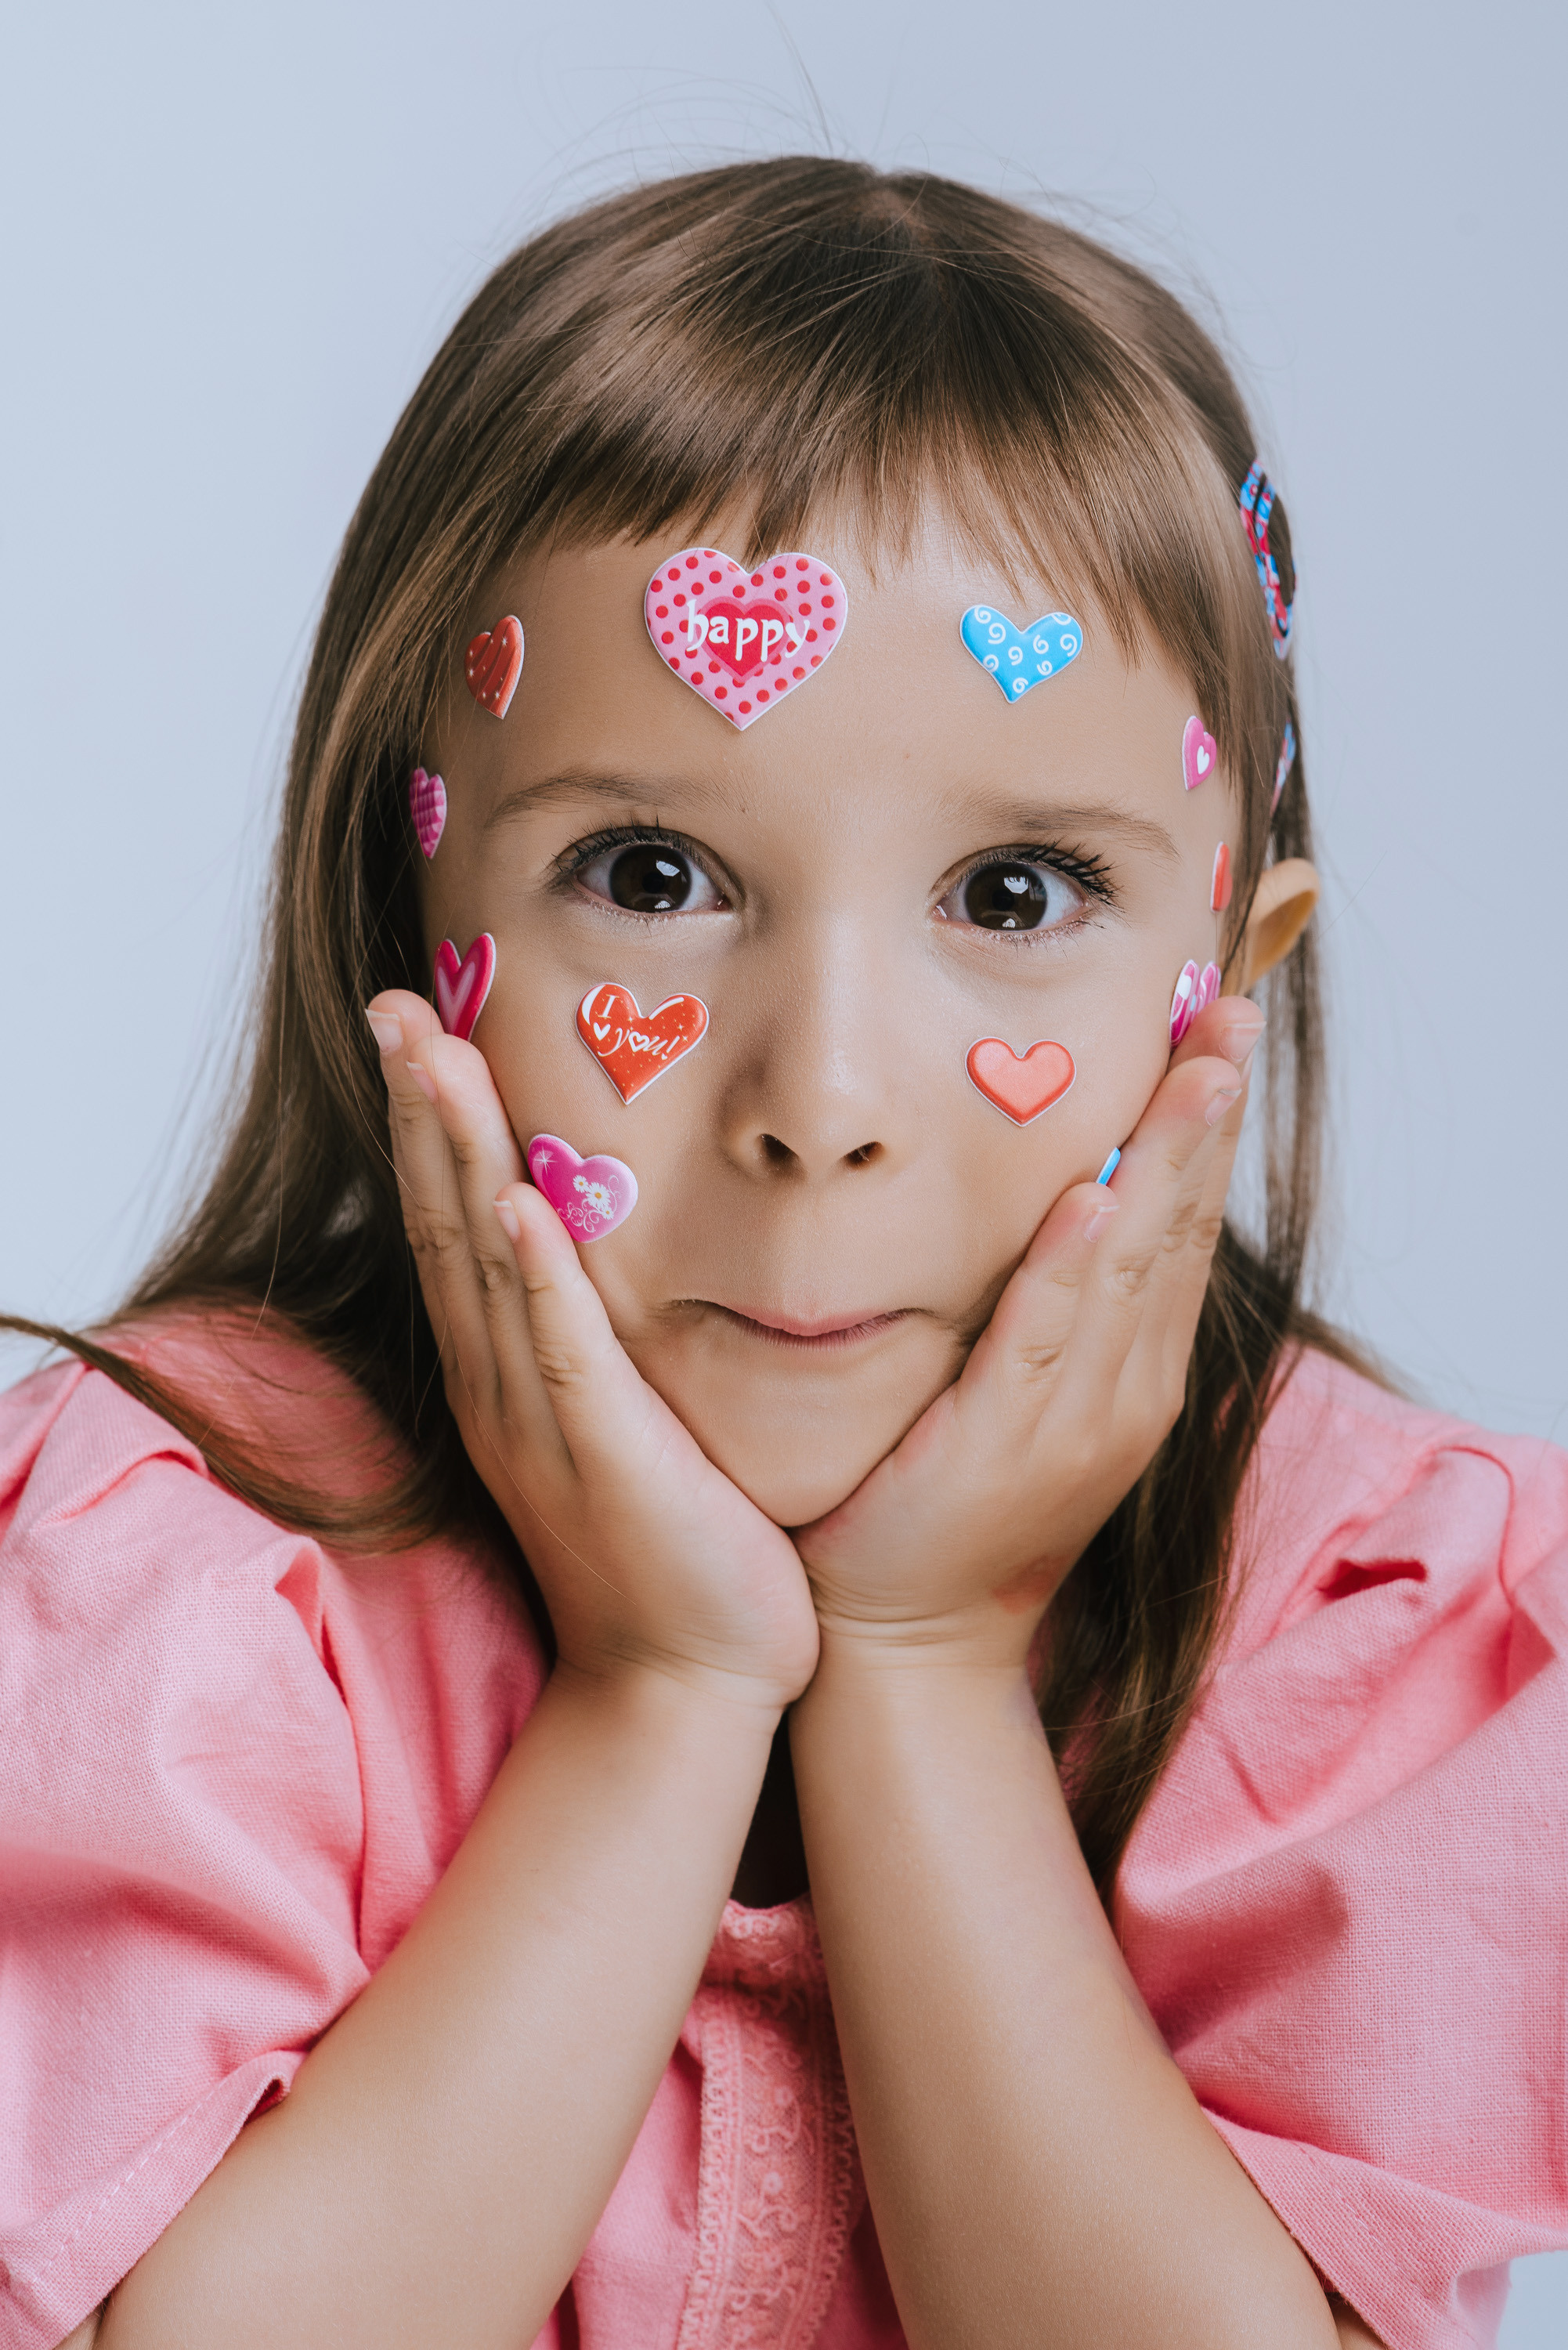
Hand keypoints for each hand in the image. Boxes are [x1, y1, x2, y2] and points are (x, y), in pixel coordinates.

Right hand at [365, 993, 818, 1712]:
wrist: (687, 1683)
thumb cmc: (672, 1546)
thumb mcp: (624, 1419)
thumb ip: (600, 1336)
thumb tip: (604, 1252)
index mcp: (508, 1371)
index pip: (453, 1223)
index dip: (428, 1123)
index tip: (414, 1023)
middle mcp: (502, 1386)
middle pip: (444, 1222)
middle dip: (418, 1108)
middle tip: (391, 1002)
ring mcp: (542, 1421)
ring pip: (482, 1267)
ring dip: (454, 1156)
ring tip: (428, 1053)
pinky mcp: (604, 1457)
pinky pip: (560, 1350)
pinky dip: (533, 1274)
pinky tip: (510, 1198)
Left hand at [792, 998, 1263, 1666]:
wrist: (909, 1639)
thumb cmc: (953, 1509)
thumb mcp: (1024, 1397)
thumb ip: (1051, 1310)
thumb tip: (1064, 1203)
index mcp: (1132, 1371)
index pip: (1182, 1225)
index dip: (1206, 1127)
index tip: (1222, 1030)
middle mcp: (1123, 1388)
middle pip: (1179, 1229)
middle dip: (1206, 1118)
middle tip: (1230, 1014)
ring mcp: (1073, 1419)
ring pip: (1132, 1268)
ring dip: (1166, 1165)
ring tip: (1196, 1070)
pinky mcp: (1002, 1443)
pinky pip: (1044, 1338)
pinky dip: (1074, 1268)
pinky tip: (1097, 1200)